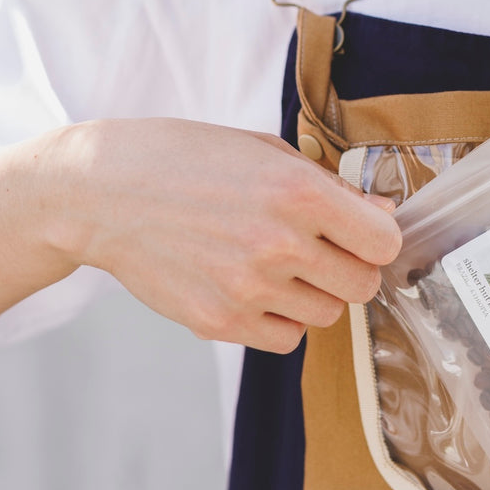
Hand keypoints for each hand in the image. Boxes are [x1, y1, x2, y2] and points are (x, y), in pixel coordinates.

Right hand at [46, 118, 400, 352]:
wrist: (104, 193)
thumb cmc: (188, 160)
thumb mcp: (265, 151)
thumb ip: (330, 186)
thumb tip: (384, 217)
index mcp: (298, 194)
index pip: (385, 243)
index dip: (378, 237)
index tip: (361, 231)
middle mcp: (279, 245)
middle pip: (362, 286)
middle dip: (350, 267)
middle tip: (319, 248)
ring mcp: (248, 289)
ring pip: (327, 315)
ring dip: (314, 293)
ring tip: (274, 261)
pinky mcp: (219, 322)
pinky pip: (286, 338)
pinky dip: (280, 318)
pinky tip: (252, 285)